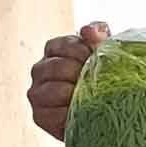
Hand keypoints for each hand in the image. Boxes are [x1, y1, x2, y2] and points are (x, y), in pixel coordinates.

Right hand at [27, 21, 109, 139]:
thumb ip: (98, 34)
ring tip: (92, 96)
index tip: (95, 59)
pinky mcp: (40, 116)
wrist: (108, 109)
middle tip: (97, 80)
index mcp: (54, 49)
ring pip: (53, 91)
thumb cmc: (104, 75)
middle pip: (56, 68)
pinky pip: (52, 114)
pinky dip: (70, 113)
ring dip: (76, 94)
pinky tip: (83, 112)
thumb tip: (88, 31)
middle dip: (81, 74)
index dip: (81, 52)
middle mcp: (41, 69)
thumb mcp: (105, 51)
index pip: (61, 45)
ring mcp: (37, 93)